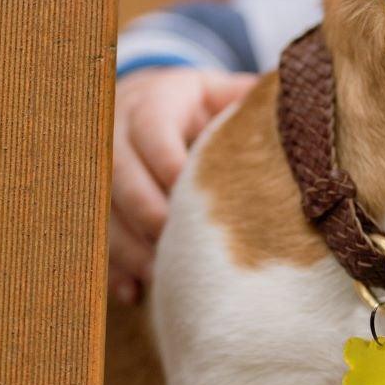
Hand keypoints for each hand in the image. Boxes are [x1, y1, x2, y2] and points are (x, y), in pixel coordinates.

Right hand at [110, 67, 257, 302]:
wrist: (147, 102)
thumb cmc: (199, 105)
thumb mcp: (219, 93)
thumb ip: (247, 101)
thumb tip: (296, 102)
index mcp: (153, 102)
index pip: (153, 129)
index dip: (169, 164)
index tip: (193, 199)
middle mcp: (115, 131)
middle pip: (118, 173)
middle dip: (145, 212)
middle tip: (175, 248)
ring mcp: (95, 165)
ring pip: (100, 207)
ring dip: (127, 246)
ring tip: (160, 276)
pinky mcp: (89, 197)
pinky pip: (91, 233)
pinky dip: (111, 265)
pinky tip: (133, 291)